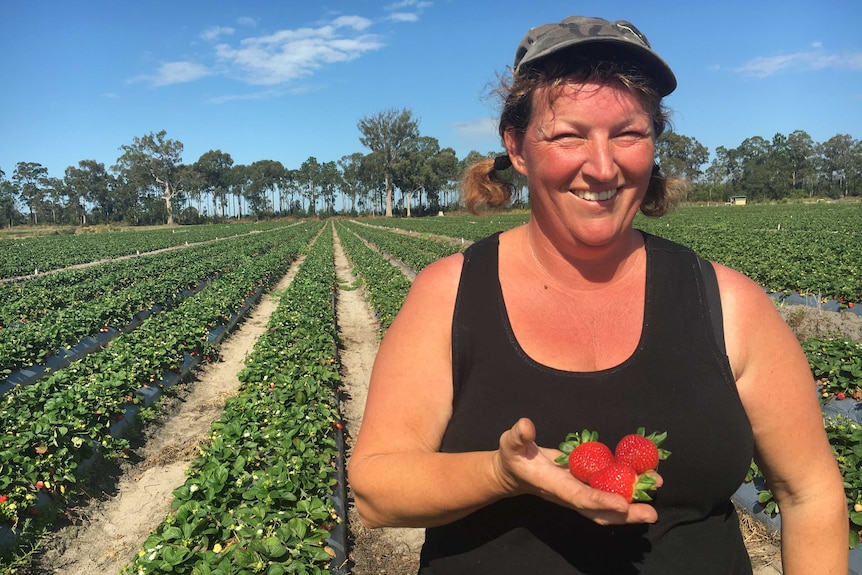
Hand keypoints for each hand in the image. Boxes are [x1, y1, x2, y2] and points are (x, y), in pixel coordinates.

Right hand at [493, 418, 659, 525]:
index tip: (622, 503)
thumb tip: (526, 425)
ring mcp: (578, 490)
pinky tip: (643, 476)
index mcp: (553, 485)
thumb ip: (518, 436)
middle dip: (626, 514)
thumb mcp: (510, 444)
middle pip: (600, 511)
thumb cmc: (512, 456)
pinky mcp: (584, 484)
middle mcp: (569, 493)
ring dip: (632, 503)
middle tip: (651, 513)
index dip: (600, 501)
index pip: (578, 497)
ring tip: (654, 489)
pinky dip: (625, 488)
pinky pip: (607, 490)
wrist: (514, 472)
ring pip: (607, 504)